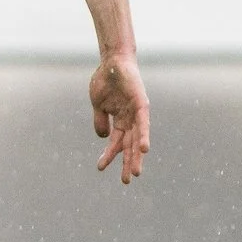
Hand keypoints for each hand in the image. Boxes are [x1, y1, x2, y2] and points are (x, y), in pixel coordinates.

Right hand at [89, 54, 150, 183]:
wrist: (112, 60)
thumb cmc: (105, 79)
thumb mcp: (98, 104)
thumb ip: (101, 121)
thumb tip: (103, 138)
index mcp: (120, 119)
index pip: (116, 142)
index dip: (109, 155)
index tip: (100, 168)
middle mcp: (131, 118)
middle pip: (130, 145)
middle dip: (128, 163)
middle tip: (127, 181)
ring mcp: (137, 112)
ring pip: (137, 138)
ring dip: (136, 156)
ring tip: (135, 172)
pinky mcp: (141, 104)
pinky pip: (143, 124)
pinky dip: (143, 136)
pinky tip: (143, 150)